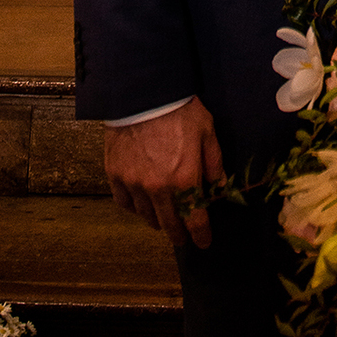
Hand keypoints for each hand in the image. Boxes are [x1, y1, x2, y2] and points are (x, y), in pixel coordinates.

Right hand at [105, 96, 225, 249]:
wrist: (143, 93)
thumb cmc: (180, 110)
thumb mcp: (207, 133)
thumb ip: (214, 164)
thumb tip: (220, 188)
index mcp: (184, 179)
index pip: (195, 220)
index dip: (201, 235)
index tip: (204, 243)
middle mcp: (158, 188)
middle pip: (169, 224)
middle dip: (178, 234)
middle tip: (182, 237)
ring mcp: (134, 183)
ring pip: (146, 216)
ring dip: (157, 220)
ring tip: (163, 218)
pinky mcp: (116, 175)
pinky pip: (125, 203)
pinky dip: (134, 207)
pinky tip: (141, 204)